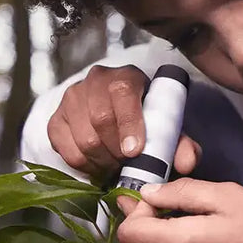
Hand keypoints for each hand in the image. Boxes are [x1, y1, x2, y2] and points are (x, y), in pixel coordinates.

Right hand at [46, 64, 201, 180]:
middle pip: (100, 120)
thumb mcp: (167, 126)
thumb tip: (186, 163)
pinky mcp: (56, 120)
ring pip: (83, 139)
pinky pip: (66, 151)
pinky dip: (84, 166)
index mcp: (126, 76)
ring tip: (115, 165)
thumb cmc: (146, 118)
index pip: (123, 94)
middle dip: (117, 151)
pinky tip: (98, 165)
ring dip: (102, 161)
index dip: (129, 124)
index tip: (135, 151)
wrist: (117, 110)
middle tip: (128, 164)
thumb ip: (180, 143)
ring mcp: (71, 99)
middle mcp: (95, 81)